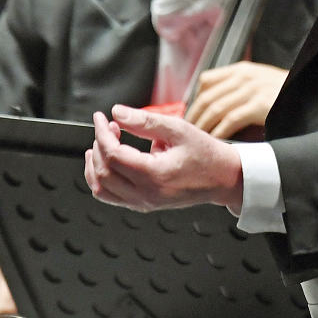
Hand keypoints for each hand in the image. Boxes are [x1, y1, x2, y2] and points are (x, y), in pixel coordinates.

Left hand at [83, 105, 244, 211]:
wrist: (223, 178)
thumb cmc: (206, 154)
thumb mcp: (178, 129)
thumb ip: (145, 121)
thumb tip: (117, 113)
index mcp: (155, 175)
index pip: (113, 154)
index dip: (102, 133)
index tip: (101, 118)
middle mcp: (146, 194)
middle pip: (104, 172)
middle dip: (99, 145)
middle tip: (108, 127)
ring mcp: (143, 202)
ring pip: (102, 189)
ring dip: (95, 165)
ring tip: (100, 145)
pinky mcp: (144, 204)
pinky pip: (111, 196)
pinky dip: (101, 179)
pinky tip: (107, 162)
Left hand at [186, 61, 286, 139]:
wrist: (311, 95)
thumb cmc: (285, 95)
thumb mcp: (261, 82)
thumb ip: (239, 89)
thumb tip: (215, 109)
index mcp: (242, 70)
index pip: (206, 80)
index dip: (195, 100)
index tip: (191, 117)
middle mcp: (244, 76)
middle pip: (207, 97)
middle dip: (194, 117)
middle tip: (188, 134)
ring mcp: (252, 90)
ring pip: (215, 108)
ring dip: (203, 127)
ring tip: (197, 140)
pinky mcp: (259, 105)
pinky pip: (230, 120)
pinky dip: (219, 132)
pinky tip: (215, 142)